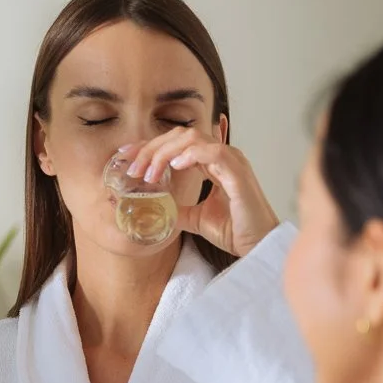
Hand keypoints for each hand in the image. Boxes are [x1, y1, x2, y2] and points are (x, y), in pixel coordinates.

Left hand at [123, 130, 278, 257]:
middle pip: (181, 135)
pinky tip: (175, 166)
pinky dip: (191, 155)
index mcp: (212, 162)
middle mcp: (222, 157)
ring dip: (165, 152)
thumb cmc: (234, 230)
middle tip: (133, 168)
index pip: (177, 142)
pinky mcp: (238, 174)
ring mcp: (232, 162)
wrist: (256, 247)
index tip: (126, 156)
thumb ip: (177, 208)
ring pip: (194, 139)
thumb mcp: (194, 218)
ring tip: (150, 173)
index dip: (150, 146)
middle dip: (152, 148)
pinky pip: (214, 152)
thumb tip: (154, 207)